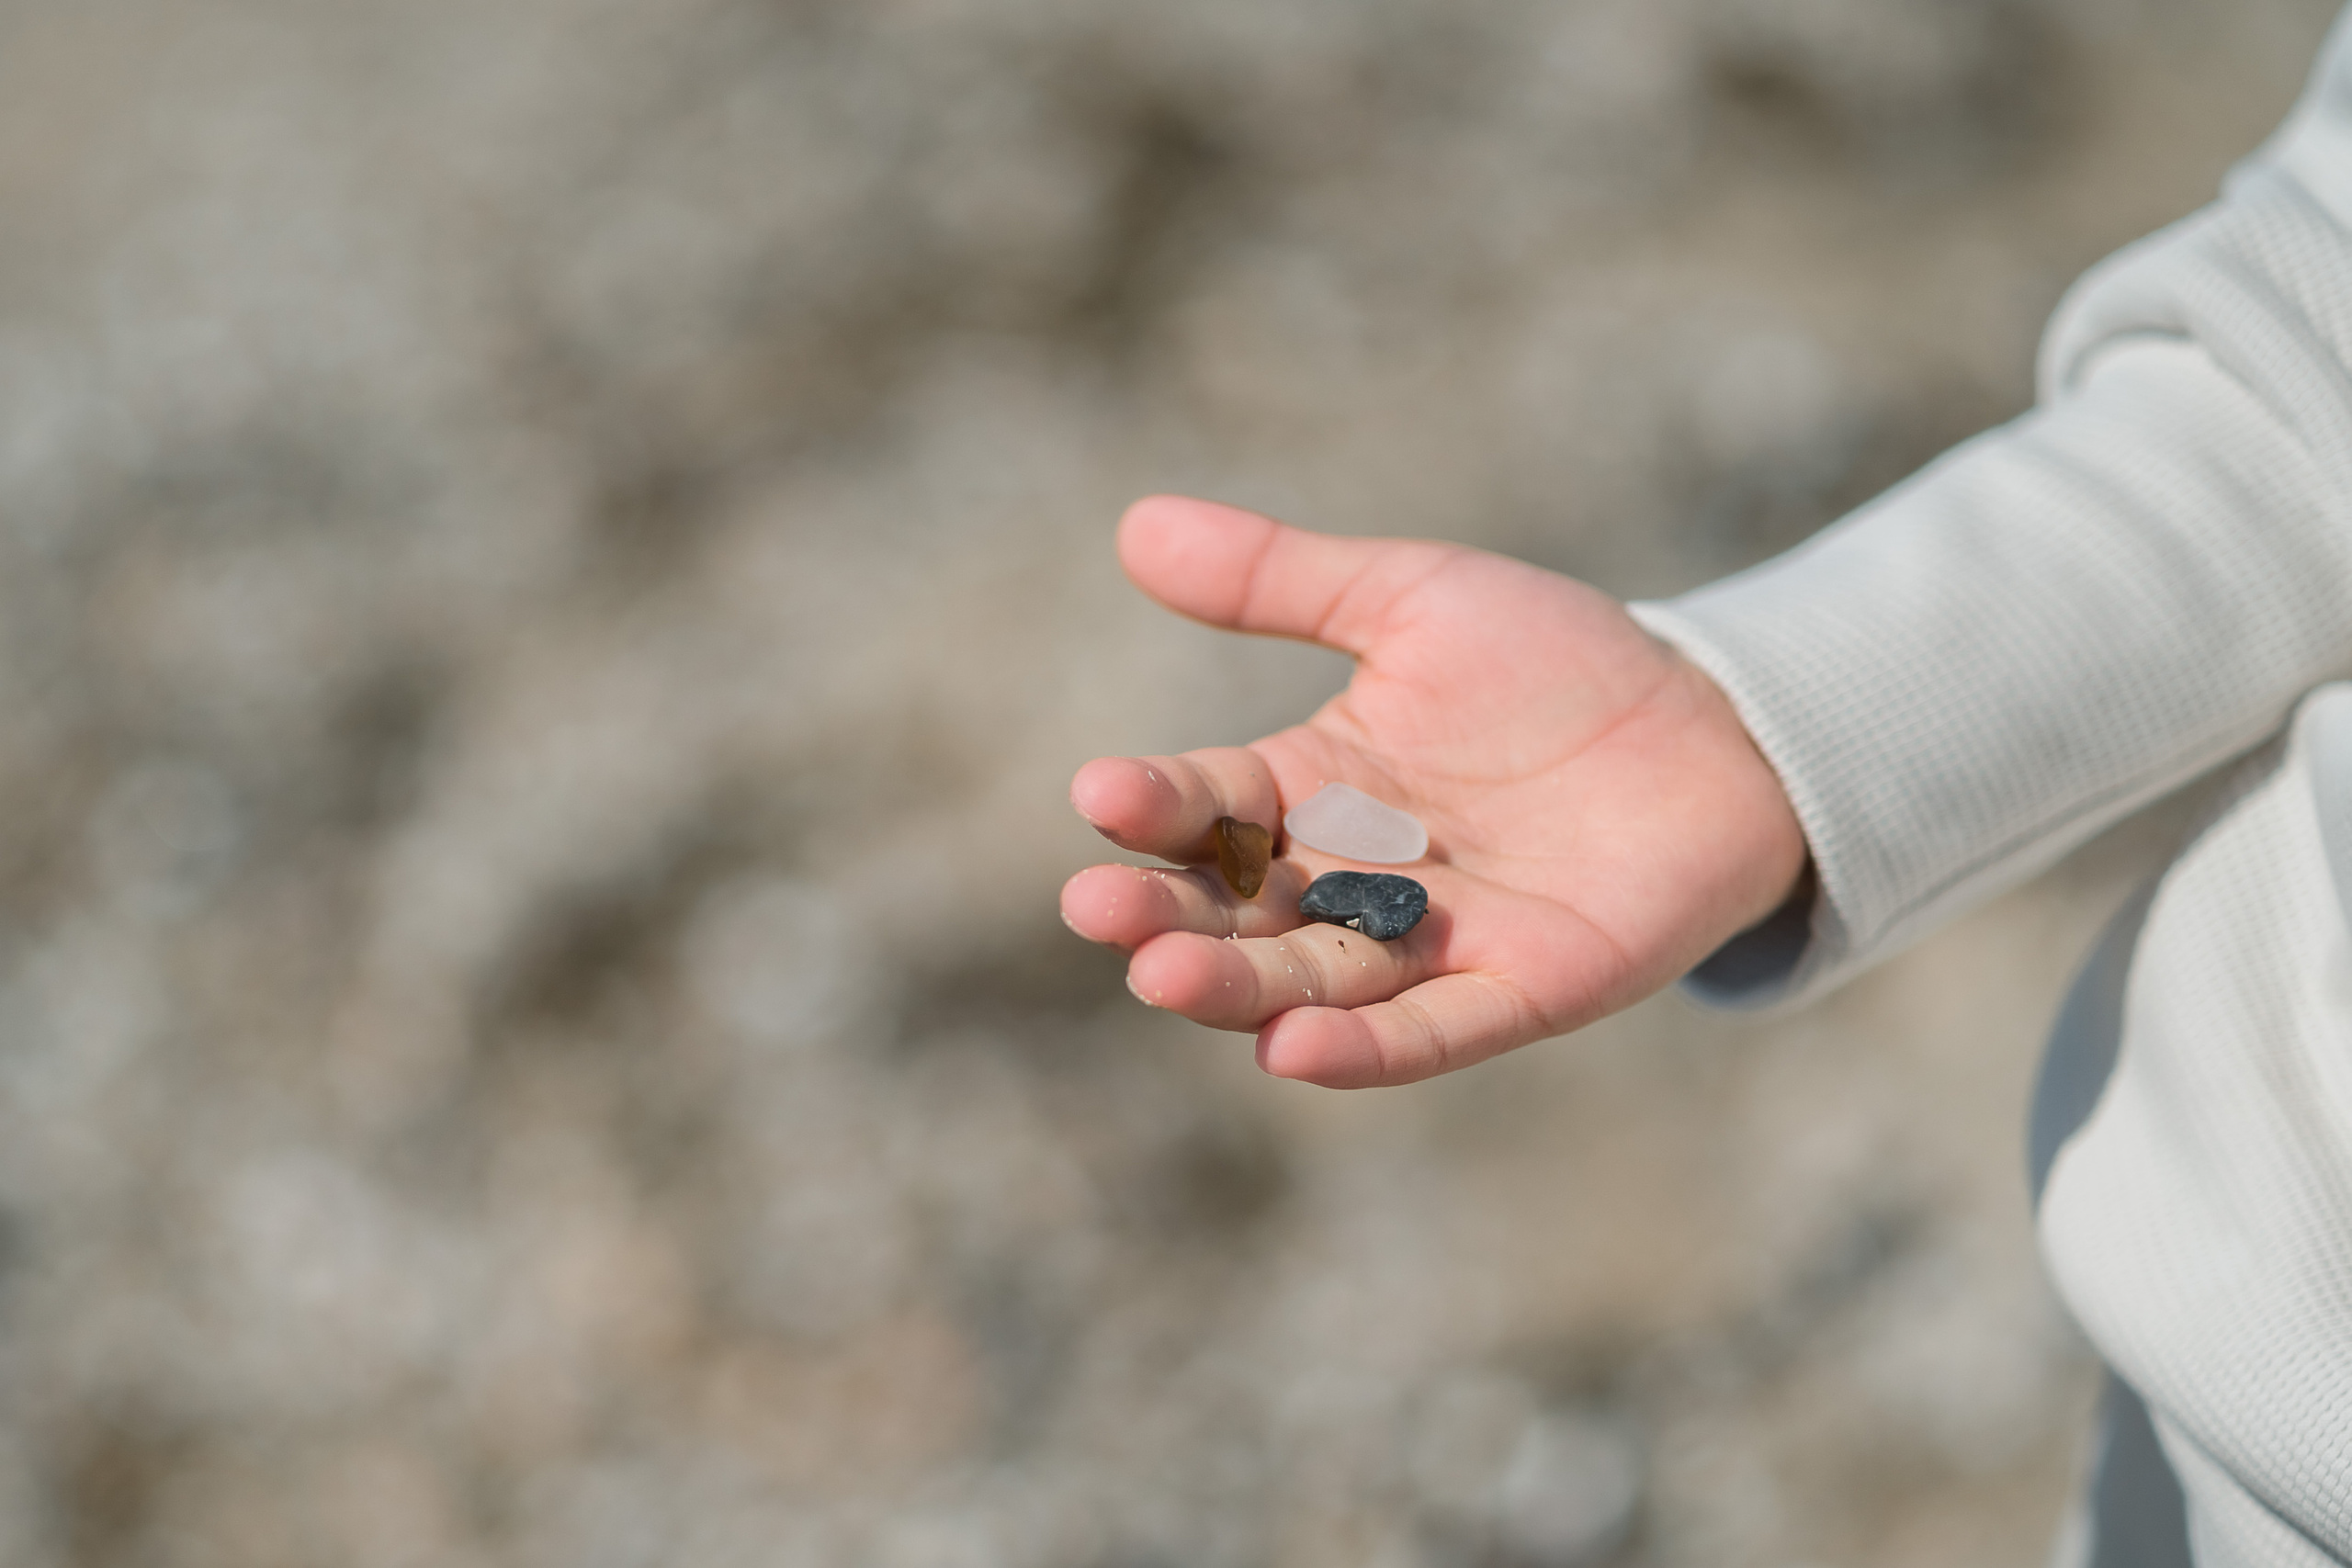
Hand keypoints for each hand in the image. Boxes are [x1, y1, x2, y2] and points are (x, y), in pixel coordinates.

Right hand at [1062, 496, 1807, 1088]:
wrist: (1719, 719)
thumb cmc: (1558, 661)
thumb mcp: (1414, 599)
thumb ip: (1281, 580)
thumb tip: (1135, 526)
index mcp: (1313, 788)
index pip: (1210, 804)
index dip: (1154, 803)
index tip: (1097, 791)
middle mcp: (1352, 878)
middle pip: (1239, 911)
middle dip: (1167, 916)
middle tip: (1096, 911)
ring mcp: (1432, 943)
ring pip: (1312, 979)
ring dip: (1236, 989)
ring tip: (1163, 979)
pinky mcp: (1520, 989)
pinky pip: (1430, 1032)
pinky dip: (1362, 1050)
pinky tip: (1289, 1054)